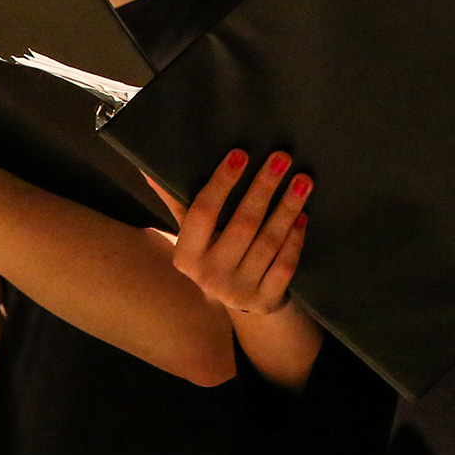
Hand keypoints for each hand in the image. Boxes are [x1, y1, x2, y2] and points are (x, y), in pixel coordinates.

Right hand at [165, 149, 310, 315]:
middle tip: (282, 158)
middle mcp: (209, 277)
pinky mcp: (266, 301)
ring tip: (302, 180)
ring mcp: (239, 291)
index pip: (202, 213)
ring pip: (268, 242)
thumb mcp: (193, 233)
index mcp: (186, 256)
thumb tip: (151, 168)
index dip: (222, 182)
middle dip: (263, 188)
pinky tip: (303, 216)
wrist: (239, 301)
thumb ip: (177, 201)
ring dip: (287, 208)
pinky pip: (285, 265)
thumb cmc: (214, 253)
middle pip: (242, 224)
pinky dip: (295, 239)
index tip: (241, 153)